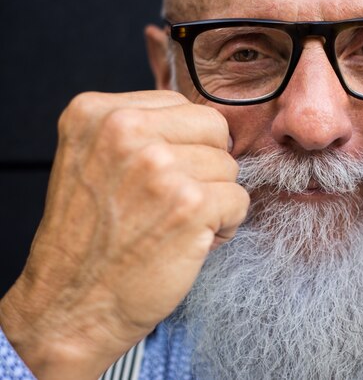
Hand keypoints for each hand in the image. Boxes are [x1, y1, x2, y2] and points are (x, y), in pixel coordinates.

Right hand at [0, 91, 248, 379]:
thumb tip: (206, 125)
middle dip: (206, 166)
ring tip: (176, 224)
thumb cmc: (89, 239)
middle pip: (214, 129)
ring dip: (215, 199)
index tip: (161, 177)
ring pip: (229, 166)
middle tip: (176, 201)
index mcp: (98, 112)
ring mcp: (159, 166)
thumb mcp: (93, 161)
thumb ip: (141, 131)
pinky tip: (190, 241)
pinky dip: (225, 225)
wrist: (72, 306)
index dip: (185, 147)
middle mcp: (125, 130)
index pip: (182, 106)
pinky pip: (240, 200)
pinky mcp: (190, 204)